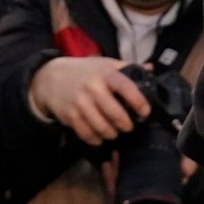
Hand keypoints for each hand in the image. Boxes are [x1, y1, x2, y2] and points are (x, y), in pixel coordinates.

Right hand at [30, 55, 151, 146]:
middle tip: (129, 127)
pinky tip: (100, 138)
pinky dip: (96, 139)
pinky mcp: (70, 116)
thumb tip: (151, 69)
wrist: (52, 77)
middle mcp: (93, 89)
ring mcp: (80, 104)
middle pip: (115, 114)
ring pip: (102, 127)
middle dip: (126, 124)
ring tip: (115, 132)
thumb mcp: (105, 64)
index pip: (127, 88)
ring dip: (112, 134)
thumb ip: (128, 67)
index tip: (145, 112)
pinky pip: (86, 134)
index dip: (139, 102)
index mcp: (106, 74)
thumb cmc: (85, 70)